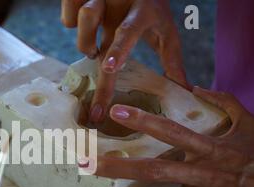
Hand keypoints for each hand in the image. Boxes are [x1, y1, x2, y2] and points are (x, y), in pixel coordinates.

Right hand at [61, 0, 186, 122]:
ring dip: (84, 40)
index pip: (128, 30)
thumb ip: (173, 60)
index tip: (108, 68)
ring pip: (81, 19)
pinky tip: (81, 29)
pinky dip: (70, 25)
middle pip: (98, 26)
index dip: (117, 49)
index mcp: (142, 11)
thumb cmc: (152, 10)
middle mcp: (118, 2)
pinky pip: (67, 17)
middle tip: (94, 108)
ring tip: (92, 50)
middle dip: (89, 55)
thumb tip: (186, 90)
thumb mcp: (166, 31)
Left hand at [85, 87, 253, 186]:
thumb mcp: (251, 125)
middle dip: (117, 167)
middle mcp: (204, 173)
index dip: (143, 120)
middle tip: (86, 165)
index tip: (115, 111)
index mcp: (212, 148)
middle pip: (154, 170)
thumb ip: (225, 104)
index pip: (172, 131)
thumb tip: (199, 87)